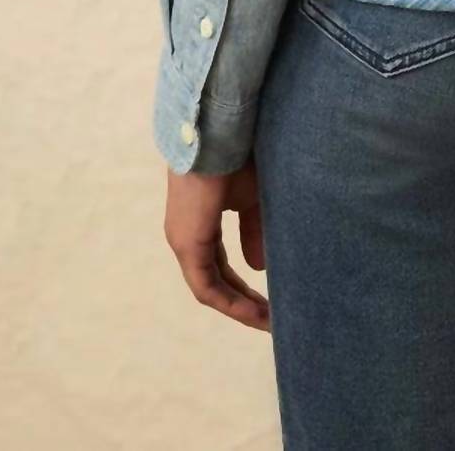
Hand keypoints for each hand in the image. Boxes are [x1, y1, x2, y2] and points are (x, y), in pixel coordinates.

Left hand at [164, 162, 268, 329]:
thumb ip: (254, 232)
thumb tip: (259, 267)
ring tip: (268, 321)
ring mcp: (184, 242)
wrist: (221, 133)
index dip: (244, 285)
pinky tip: (255, 312)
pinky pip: (207, 287)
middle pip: (215, 281)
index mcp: (199, 223)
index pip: (219, 265)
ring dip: (239, 307)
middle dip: (243, 301)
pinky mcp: (187, 245)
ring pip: (210, 289)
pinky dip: (231, 302)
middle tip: (271, 318)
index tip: (271, 299)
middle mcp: (186, 236)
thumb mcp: (252, 199)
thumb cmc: (239, 157)